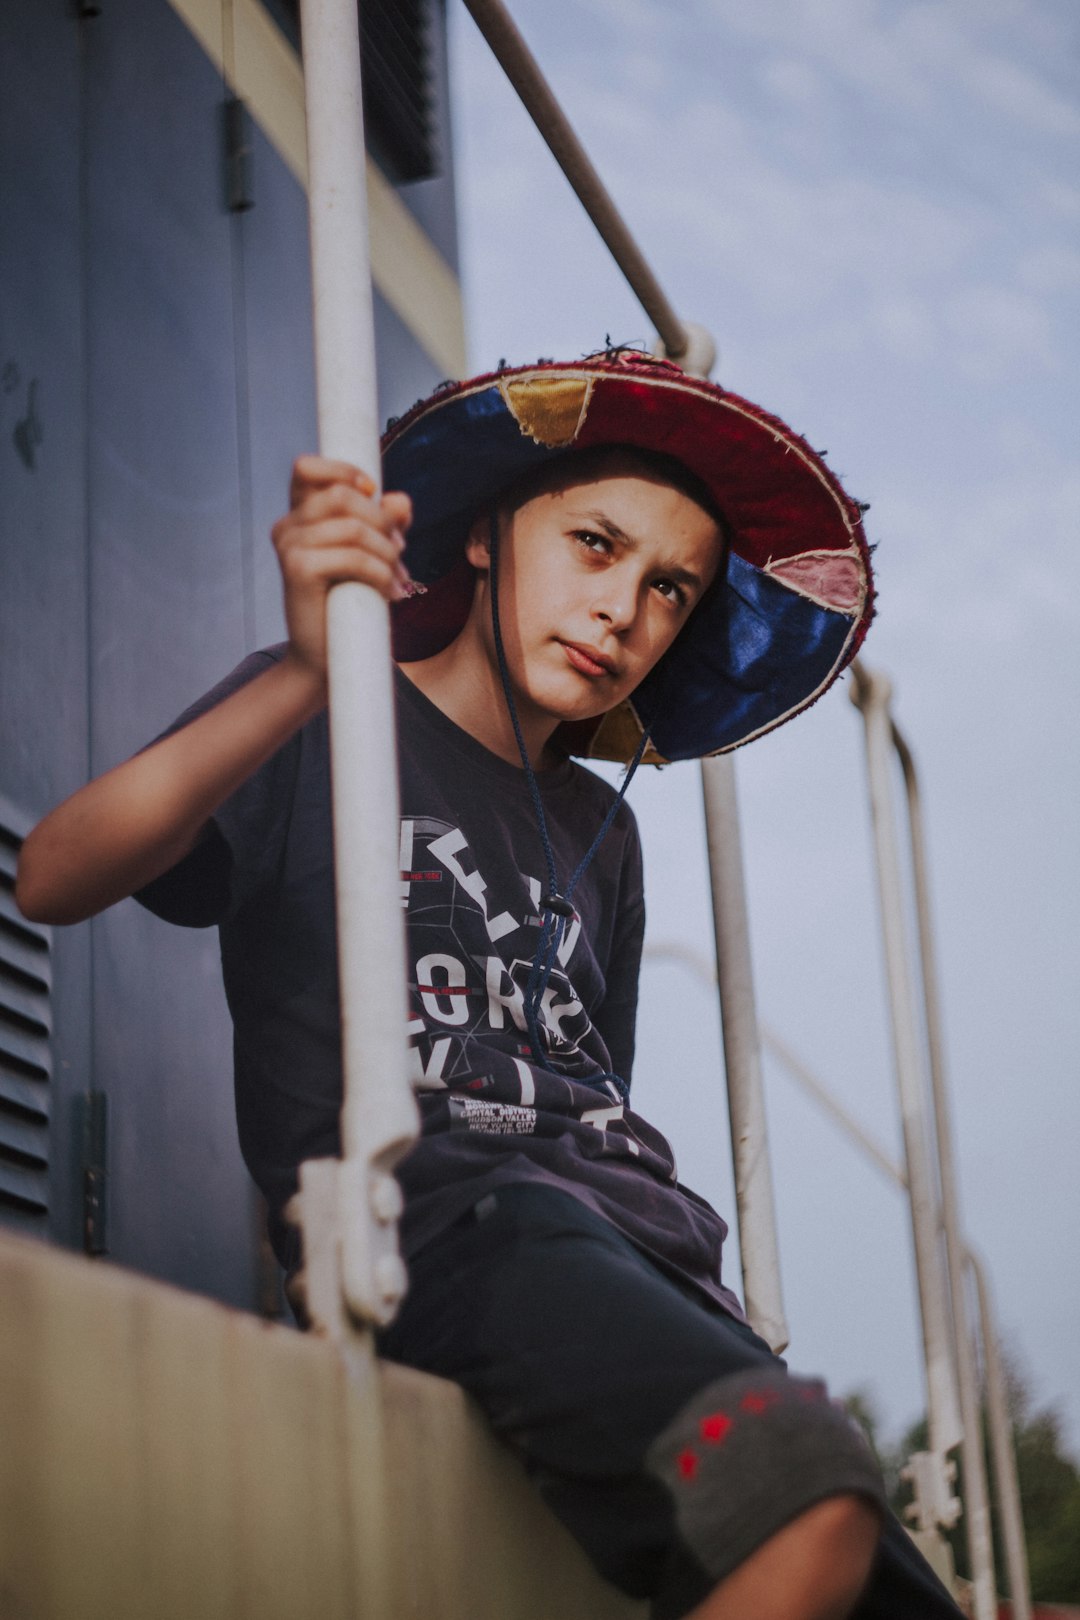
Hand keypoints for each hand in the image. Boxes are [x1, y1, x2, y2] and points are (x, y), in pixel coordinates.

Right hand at [272, 455, 412, 679]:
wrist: (329, 656)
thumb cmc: (351, 602)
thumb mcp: (373, 555)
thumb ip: (385, 524)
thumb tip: (402, 501)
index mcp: (300, 515)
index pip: (307, 468)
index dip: (343, 471)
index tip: (372, 491)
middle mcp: (288, 526)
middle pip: (342, 496)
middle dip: (382, 522)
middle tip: (400, 550)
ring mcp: (289, 546)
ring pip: (353, 528)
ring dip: (387, 553)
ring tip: (399, 578)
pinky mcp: (297, 570)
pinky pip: (353, 556)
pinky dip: (381, 574)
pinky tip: (391, 593)